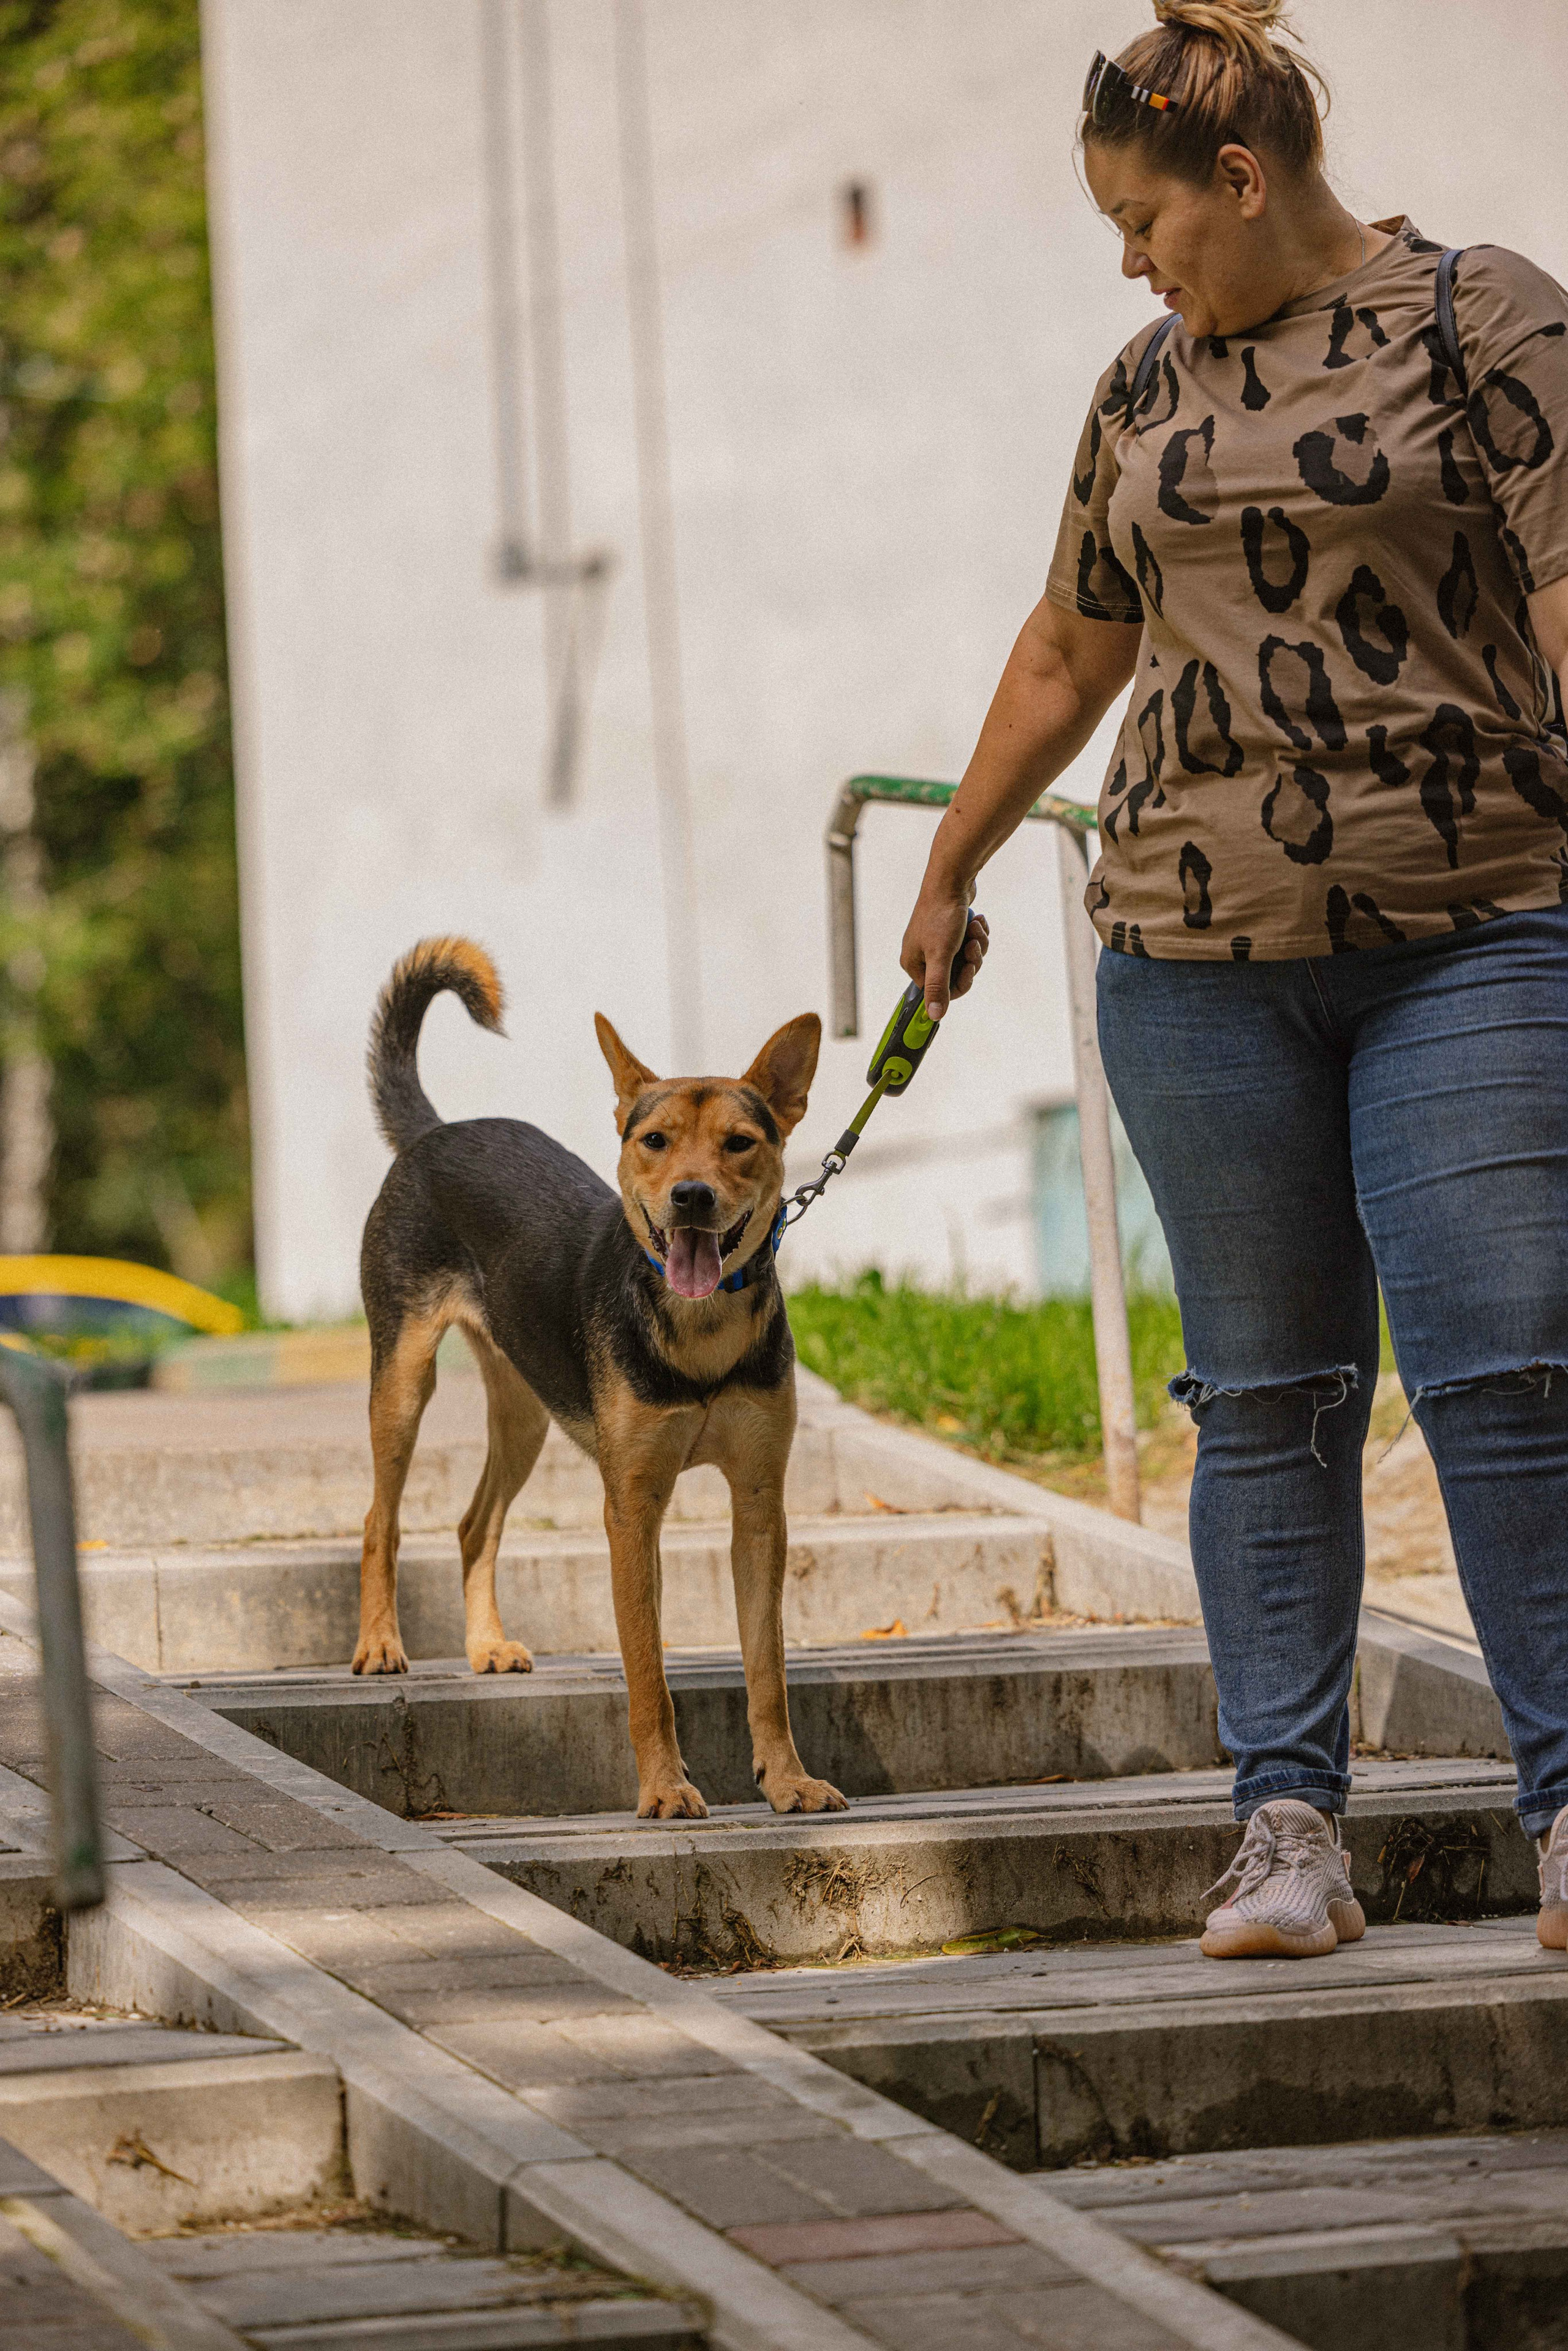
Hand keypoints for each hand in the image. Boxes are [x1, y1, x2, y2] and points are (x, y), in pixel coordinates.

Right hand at [899, 890, 989, 1021]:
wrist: (950, 879)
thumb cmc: (941, 916)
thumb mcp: (940, 956)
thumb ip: (937, 987)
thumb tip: (934, 1016)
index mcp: (913, 964)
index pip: (940, 990)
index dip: (961, 981)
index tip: (969, 967)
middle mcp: (921, 953)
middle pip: (956, 973)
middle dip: (971, 959)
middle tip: (972, 943)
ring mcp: (936, 940)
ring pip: (965, 957)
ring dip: (977, 944)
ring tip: (975, 927)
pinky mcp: (949, 928)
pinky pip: (968, 941)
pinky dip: (977, 933)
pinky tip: (977, 920)